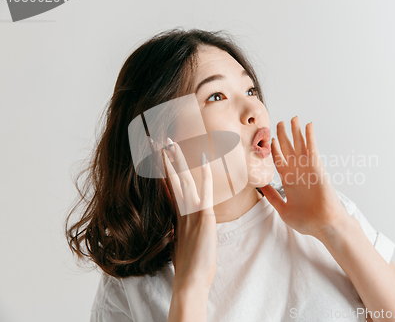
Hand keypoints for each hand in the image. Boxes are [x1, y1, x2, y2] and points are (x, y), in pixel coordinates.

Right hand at [162, 140, 216, 290]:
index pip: (170, 188)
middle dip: (166, 160)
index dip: (165, 171)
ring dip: (178, 162)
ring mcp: (191, 213)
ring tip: (172, 144)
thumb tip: (181, 224)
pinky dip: (204, 175)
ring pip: (184, 182)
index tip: (159, 156)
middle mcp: (181, 212)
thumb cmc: (190, 266)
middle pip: (173, 180)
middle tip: (160, 142)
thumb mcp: (184, 243)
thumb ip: (182, 229)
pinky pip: (204, 192)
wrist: (190, 282)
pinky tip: (203, 160)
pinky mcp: (203, 217)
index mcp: (178, 216)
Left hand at [260, 117, 349, 238]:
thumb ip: (272, 196)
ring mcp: (307, 168)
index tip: (267, 138)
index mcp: (288, 180)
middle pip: (288, 149)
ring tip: (293, 118)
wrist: (323, 225)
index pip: (278, 160)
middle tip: (279, 122)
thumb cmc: (306, 221)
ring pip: (300, 145)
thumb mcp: (282, 208)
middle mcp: (297, 172)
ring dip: (296, 131)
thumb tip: (260, 186)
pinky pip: (312, 148)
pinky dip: (310, 136)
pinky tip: (308, 125)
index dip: (273, 148)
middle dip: (283, 135)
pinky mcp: (317, 167)